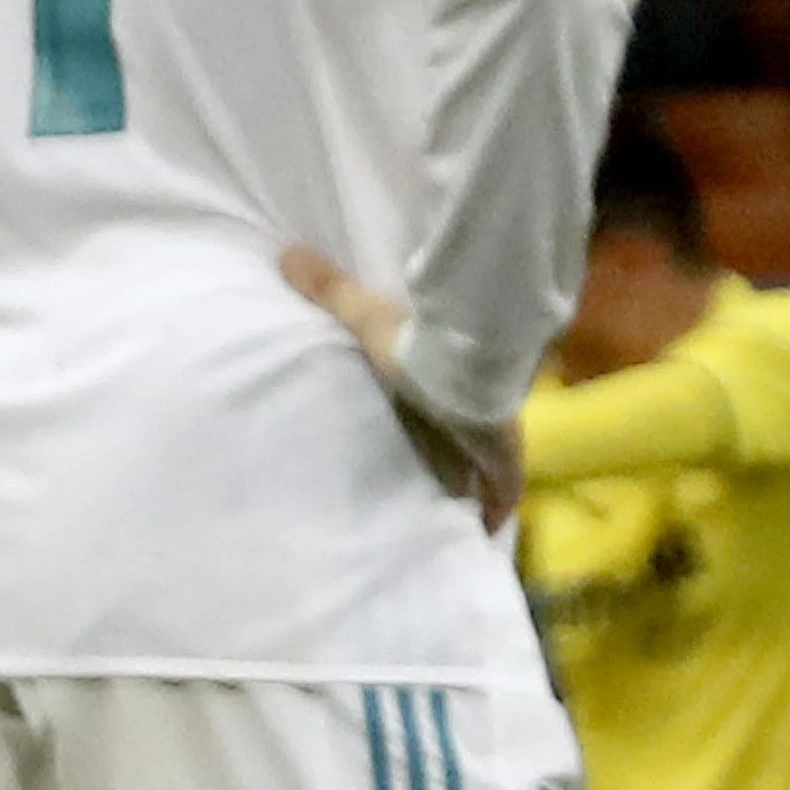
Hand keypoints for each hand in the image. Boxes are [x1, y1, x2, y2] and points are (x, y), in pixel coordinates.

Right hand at [279, 246, 522, 529]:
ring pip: (475, 469)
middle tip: (416, 485)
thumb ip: (330, 291)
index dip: (423, 415)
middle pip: (454, 440)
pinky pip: (498, 499)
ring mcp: (488, 441)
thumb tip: (286, 253)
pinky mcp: (503, 466)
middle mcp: (465, 411)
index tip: (405, 432)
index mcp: (436, 381)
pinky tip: (478, 537)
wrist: (467, 365)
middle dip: (441, 459)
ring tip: (434, 519)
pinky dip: (488, 517)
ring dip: (459, 488)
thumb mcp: (366, 318)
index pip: (432, 402)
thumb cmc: (420, 345)